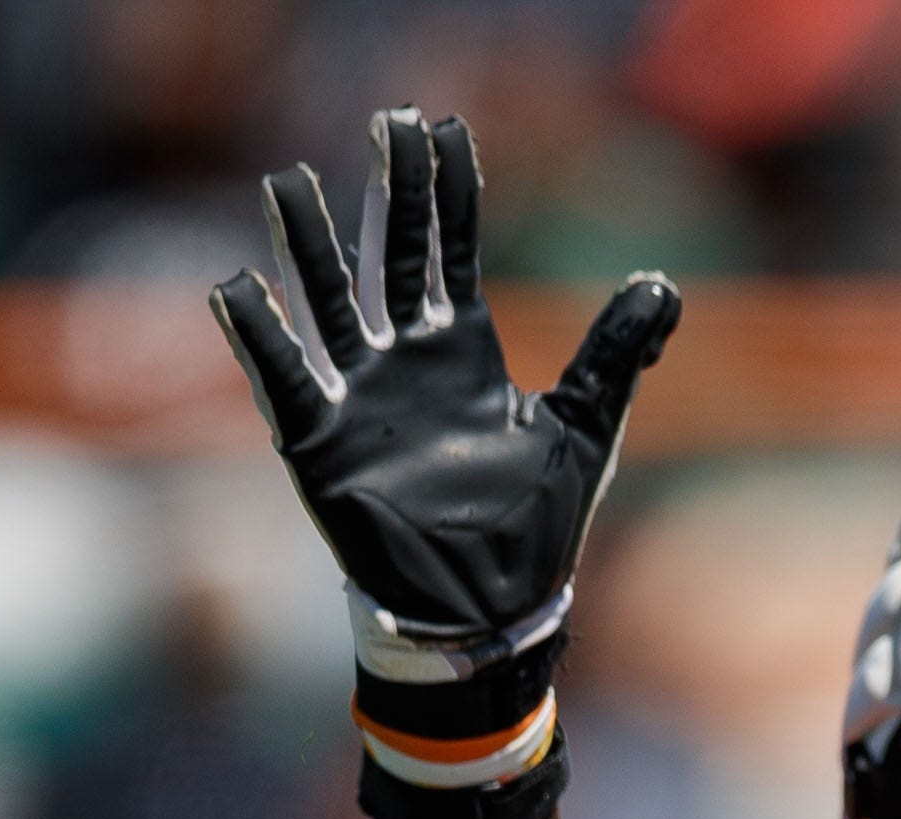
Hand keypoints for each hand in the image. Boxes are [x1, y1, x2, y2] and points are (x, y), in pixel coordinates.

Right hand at [213, 110, 677, 675]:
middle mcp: (406, 363)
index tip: (444, 128)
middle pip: (389, 255)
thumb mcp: (582, 429)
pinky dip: (258, 338)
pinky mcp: (321, 447)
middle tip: (384, 124)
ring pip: (327, 303)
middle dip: (389, 191)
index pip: (451, 250)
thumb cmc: (533, 530)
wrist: (487, 613)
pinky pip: (284, 382)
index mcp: (463, 351)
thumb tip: (663, 287)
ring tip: (285, 184)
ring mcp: (360, 401)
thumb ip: (613, 356)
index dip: (449, 191)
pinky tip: (237, 285)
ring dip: (307, 246)